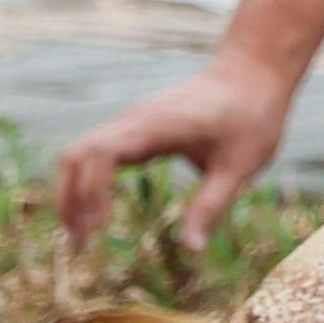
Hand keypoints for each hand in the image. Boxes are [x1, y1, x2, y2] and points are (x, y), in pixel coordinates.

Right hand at [56, 50, 299, 253]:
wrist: (253, 72)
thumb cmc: (252, 116)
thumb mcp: (242, 165)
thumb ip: (213, 205)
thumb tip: (192, 250)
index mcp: (160, 125)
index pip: (101, 153)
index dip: (91, 190)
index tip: (100, 226)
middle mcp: (135, 120)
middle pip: (76, 155)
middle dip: (71, 200)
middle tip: (83, 244)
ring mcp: (130, 122)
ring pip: (78, 153)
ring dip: (73, 193)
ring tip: (84, 235)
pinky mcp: (133, 128)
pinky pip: (93, 153)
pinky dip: (86, 182)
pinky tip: (96, 213)